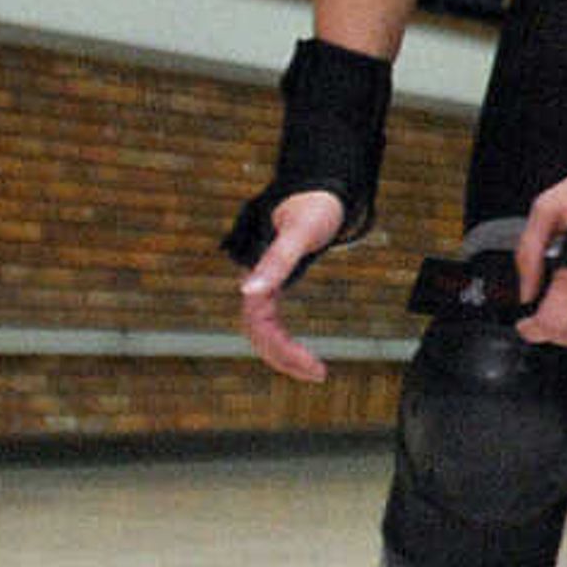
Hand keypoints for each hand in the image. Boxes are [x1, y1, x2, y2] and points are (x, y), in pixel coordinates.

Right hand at [233, 188, 349, 382]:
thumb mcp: (299, 234)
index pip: (261, 325)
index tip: (314, 365)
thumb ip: (276, 261)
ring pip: (264, 333)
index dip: (282, 349)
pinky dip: (286, 342)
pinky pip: (272, 323)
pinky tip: (304, 355)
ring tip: (316, 373)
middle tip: (320, 375)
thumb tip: (246, 292)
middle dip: (286, 358)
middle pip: (260, 335)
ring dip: (284, 355)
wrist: (317, 192)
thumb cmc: (312, 209)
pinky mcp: (275, 287)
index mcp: (259, 276)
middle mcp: (256, 286)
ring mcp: (264, 288)